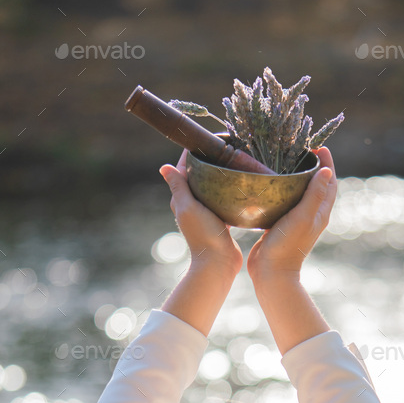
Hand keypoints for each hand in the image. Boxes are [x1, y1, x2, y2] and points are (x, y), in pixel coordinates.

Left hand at [159, 150, 242, 277]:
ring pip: (211, 188)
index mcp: (181, 200)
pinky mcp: (220, 220)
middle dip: (207, 162)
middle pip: (198, 177)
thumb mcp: (188, 207)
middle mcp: (191, 205)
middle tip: (223, 147)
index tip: (203, 139)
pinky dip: (227, 191)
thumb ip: (178, 187)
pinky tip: (239, 184)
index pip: (183, 170)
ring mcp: (206, 213)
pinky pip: (222, 200)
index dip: (191, 154)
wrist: (218, 263)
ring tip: (232, 161)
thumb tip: (164, 167)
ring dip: (219, 176)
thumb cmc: (202, 234)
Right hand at [246, 146, 336, 280]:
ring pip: (301, 193)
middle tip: (301, 150)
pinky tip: (270, 183)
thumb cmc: (288, 245)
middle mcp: (312, 215)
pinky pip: (286, 202)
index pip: (329, 182)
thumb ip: (315, 194)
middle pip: (317, 185)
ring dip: (297, 177)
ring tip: (285, 162)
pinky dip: (283, 189)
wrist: (271, 272)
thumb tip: (327, 170)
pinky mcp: (281, 225)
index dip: (327, 163)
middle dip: (313, 166)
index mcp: (321, 212)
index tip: (318, 146)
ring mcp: (297, 221)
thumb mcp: (303, 217)